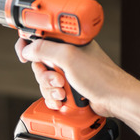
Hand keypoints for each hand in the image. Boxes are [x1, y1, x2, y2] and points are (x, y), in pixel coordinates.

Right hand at [15, 38, 134, 117]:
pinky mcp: (70, 87)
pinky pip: (52, 92)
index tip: (24, 55)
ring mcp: (69, 72)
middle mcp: (68, 55)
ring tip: (64, 92)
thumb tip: (28, 49)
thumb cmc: (101, 76)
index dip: (29, 46)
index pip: (41, 38)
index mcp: (68, 42)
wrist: (115, 99)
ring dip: (50, 89)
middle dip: (44, 76)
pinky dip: (54, 98)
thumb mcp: (69, 58)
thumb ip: (45, 50)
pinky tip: (63, 101)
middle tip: (57, 80)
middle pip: (39, 63)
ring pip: (45, 80)